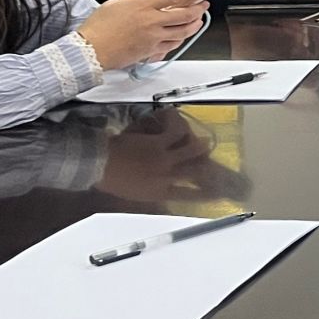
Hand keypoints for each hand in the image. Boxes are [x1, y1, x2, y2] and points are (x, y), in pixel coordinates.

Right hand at [76, 0, 211, 71]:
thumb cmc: (99, 27)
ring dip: (193, 26)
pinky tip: (181, 36)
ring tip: (197, 21)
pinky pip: (172, 46)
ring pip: (183, 32)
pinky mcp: (151, 51)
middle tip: (203, 6)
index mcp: (144, 5)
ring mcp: (153, 38)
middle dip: (198, 10)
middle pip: (185, 15)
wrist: (90, 49)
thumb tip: (143, 0)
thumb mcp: (116, 3)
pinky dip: (179, 40)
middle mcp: (152, 21)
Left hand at [97, 111, 242, 202]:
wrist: (100, 165)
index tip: (218, 194)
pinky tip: (180, 122)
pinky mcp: (158, 142)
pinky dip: (179, 126)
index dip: (206, 195)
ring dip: (199, 146)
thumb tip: (163, 191)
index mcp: (160, 192)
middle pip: (195, 173)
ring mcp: (164, 159)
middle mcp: (166, 176)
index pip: (189, 196)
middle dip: (209, 171)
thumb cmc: (112, 181)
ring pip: (190, 151)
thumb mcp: (135, 195)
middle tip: (219, 168)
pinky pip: (176, 133)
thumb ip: (152, 192)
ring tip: (205, 143)